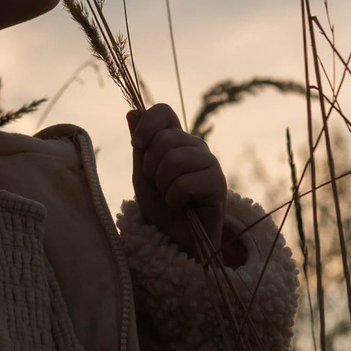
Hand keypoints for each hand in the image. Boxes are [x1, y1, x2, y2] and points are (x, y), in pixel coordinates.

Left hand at [128, 104, 235, 263]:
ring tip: (171, 197)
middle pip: (165, 138)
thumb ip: (140, 145)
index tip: (137, 145)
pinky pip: (185, 183)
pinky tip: (182, 206)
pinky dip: (175, 199)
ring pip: (175, 159)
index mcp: (177, 140)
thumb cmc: (161, 207)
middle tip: (159, 186)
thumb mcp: (142, 175)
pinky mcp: (218, 183)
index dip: (148, 123)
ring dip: (163, 185)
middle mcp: (196, 146)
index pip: (164, 111)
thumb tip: (132, 111)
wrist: (177, 239)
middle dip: (152, 167)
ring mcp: (210, 163)